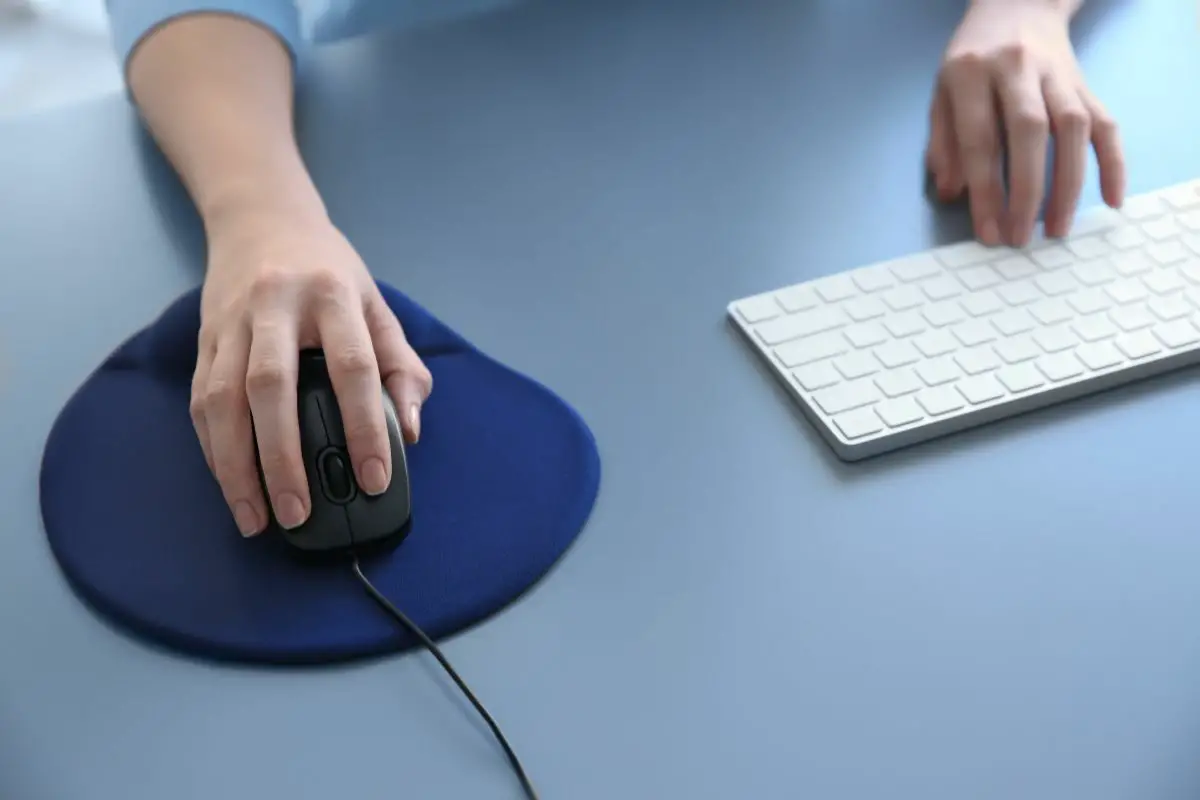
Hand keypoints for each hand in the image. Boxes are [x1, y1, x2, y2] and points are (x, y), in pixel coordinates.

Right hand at [191, 210, 432, 536]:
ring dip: (236, 466)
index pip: (353, 367)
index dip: (365, 426)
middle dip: (283, 458)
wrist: (262, 219)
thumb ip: (400, 366)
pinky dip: (213, 450)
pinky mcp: (203, 338)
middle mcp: (276, 305)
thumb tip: (410, 431)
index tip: (375, 478)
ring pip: (223, 400)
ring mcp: (231, 322)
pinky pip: (200, 401)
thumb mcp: (377, 305)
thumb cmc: (329, 272)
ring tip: (255, 518)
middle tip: (300, 513)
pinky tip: (231, 485)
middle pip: (272, 387)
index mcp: (333, 296)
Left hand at [925, 0, 1124, 246]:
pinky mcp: (1085, 83)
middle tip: (1020, 237)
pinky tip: (1111, 199)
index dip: (984, 190)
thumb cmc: (971, 60)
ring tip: (1057, 229)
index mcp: (971, 72)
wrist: (1017, 5)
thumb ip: (943, 143)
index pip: (979, 139)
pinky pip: (1107, 123)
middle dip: (1026, 191)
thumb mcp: (942, 93)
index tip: (988, 231)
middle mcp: (1017, 68)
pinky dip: (1113, 163)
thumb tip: (952, 194)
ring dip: (1068, 184)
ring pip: (1073, 128)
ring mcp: (1057, 74)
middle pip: (1029, 132)